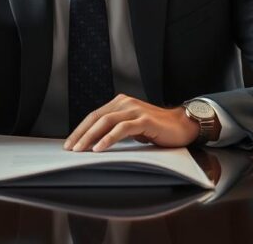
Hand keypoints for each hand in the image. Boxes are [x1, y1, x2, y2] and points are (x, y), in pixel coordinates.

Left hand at [63, 94, 199, 151]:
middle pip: (96, 118)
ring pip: (106, 122)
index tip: (69, 143)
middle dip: (81, 134)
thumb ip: (117, 128)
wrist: (183, 125)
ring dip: (90, 137)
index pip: (94, 116)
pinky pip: (122, 129)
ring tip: (81, 150)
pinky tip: (100, 148)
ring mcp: (135, 110)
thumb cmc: (157, 128)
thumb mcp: (133, 127)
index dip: (80, 129)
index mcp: (120, 103)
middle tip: (70, 149)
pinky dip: (108, 139)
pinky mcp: (144, 120)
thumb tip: (95, 142)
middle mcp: (125, 103)